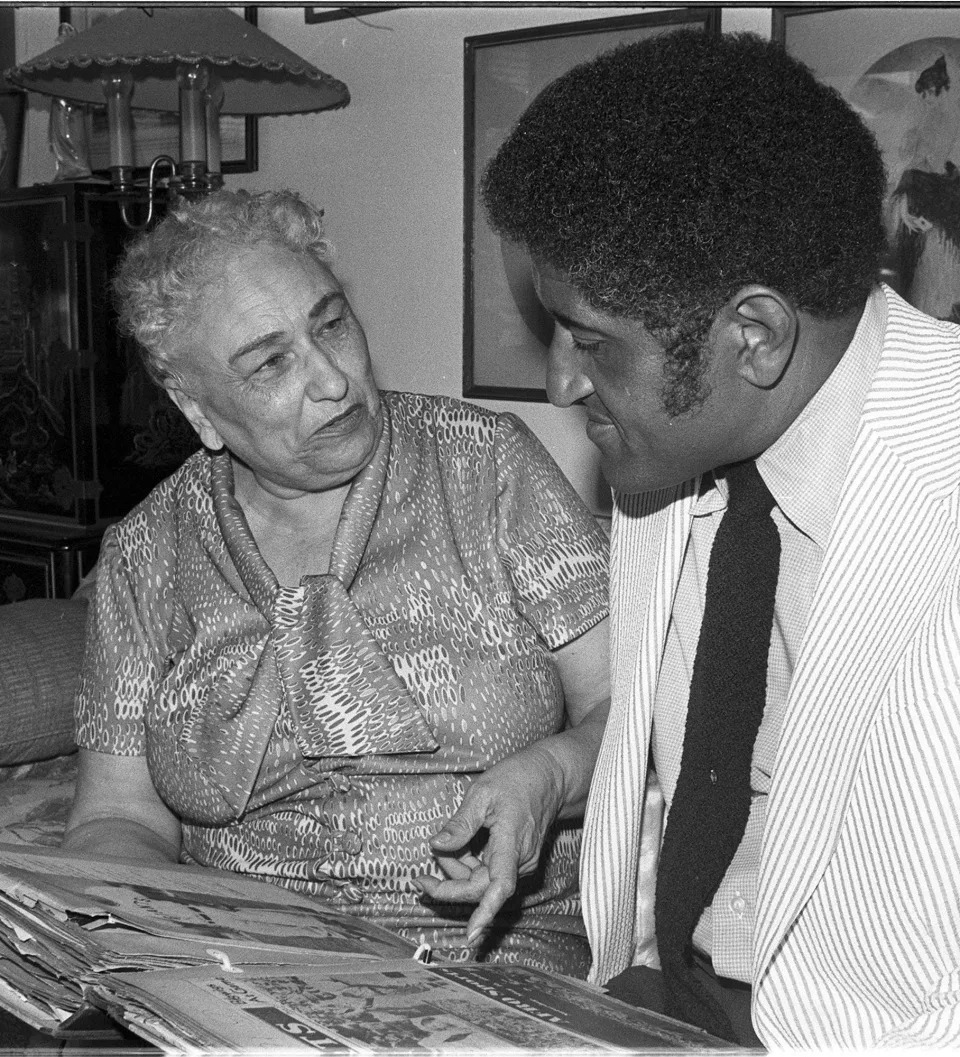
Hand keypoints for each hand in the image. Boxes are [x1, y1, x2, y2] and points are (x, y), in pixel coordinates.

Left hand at [414, 744, 563, 944]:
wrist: (549, 776)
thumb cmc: (517, 779)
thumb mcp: (482, 793)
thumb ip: (460, 823)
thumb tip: (436, 846)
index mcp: (512, 843)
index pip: (500, 886)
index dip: (485, 911)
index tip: (471, 934)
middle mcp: (520, 860)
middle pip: (480, 887)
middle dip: (449, 883)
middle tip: (420, 877)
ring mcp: (521, 862)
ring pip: (482, 881)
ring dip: (458, 870)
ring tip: (443, 846)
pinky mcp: (517, 860)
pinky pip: (489, 872)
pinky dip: (470, 864)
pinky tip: (460, 847)